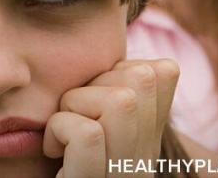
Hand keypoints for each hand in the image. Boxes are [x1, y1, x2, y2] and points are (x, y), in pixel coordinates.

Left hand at [43, 59, 179, 177]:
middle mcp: (147, 156)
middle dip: (94, 82)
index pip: (163, 70)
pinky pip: (88, 134)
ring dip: (74, 104)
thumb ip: (101, 94)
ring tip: (62, 132)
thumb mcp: (86, 123)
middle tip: (73, 114)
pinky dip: (58, 129)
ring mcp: (128, 173)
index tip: (89, 98)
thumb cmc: (57, 159)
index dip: (115, 68)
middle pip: (144, 77)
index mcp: (148, 137)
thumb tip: (104, 51)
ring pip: (121, 101)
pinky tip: (54, 150)